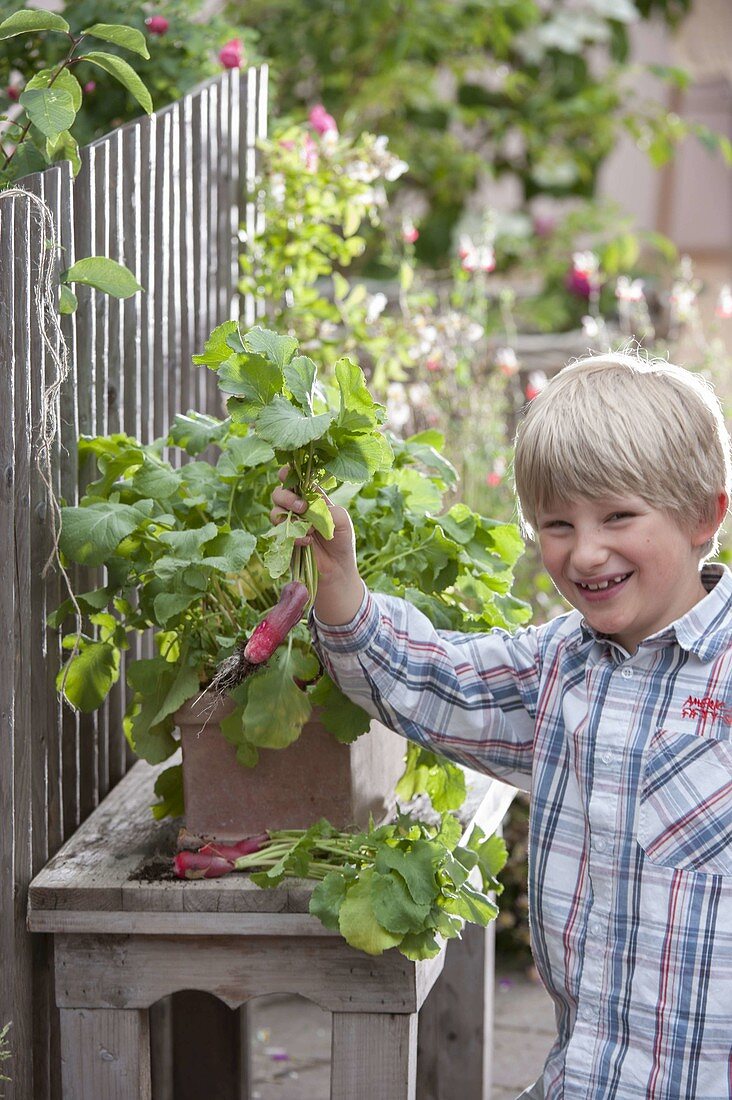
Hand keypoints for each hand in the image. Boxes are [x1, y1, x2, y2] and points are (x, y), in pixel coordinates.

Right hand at [270, 468, 364, 623]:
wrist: (337, 569)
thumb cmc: (341, 540)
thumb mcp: (342, 520)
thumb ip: (327, 510)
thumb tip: (309, 509)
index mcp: (312, 496)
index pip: (296, 479)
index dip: (289, 473)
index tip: (289, 474)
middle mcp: (297, 508)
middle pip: (279, 492)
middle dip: (287, 497)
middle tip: (302, 508)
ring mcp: (289, 524)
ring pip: (275, 511)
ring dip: (288, 517)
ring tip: (307, 529)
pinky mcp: (284, 540)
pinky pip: (278, 533)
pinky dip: (292, 536)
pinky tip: (306, 542)